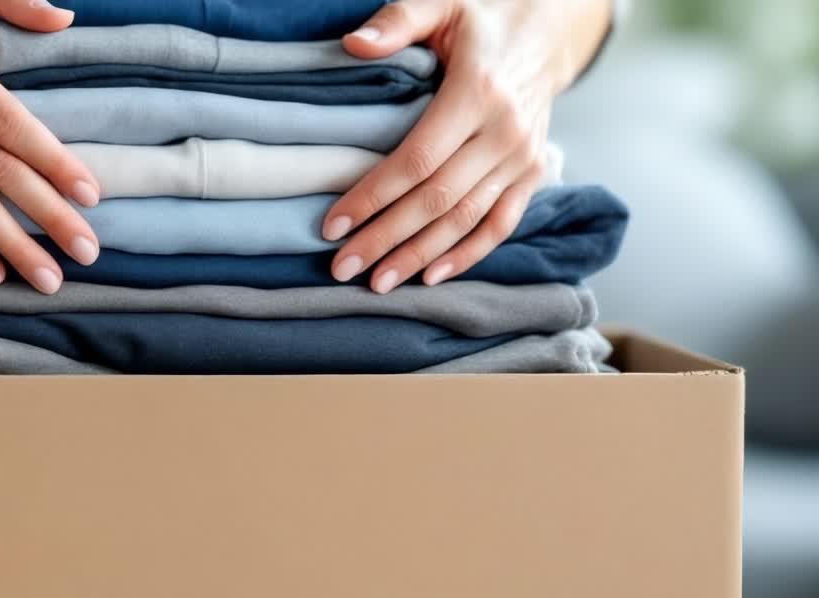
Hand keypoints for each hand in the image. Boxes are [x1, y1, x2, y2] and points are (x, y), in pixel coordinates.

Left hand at [324, 0, 609, 292]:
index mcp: (478, 91)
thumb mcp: (442, 2)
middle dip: (386, 238)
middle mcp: (505, 130)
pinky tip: (430, 277)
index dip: (373, 196)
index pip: (416, 159)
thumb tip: (353, 44)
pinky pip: (501, 224)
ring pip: (466, 220)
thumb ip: (397, 20)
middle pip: (437, 199)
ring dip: (420, 256)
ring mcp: (523, 156)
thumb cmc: (483, 16)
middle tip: (342, 267)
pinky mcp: (533, 173)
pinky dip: (468, 255)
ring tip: (378, 283)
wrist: (550, 27)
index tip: (332, 224)